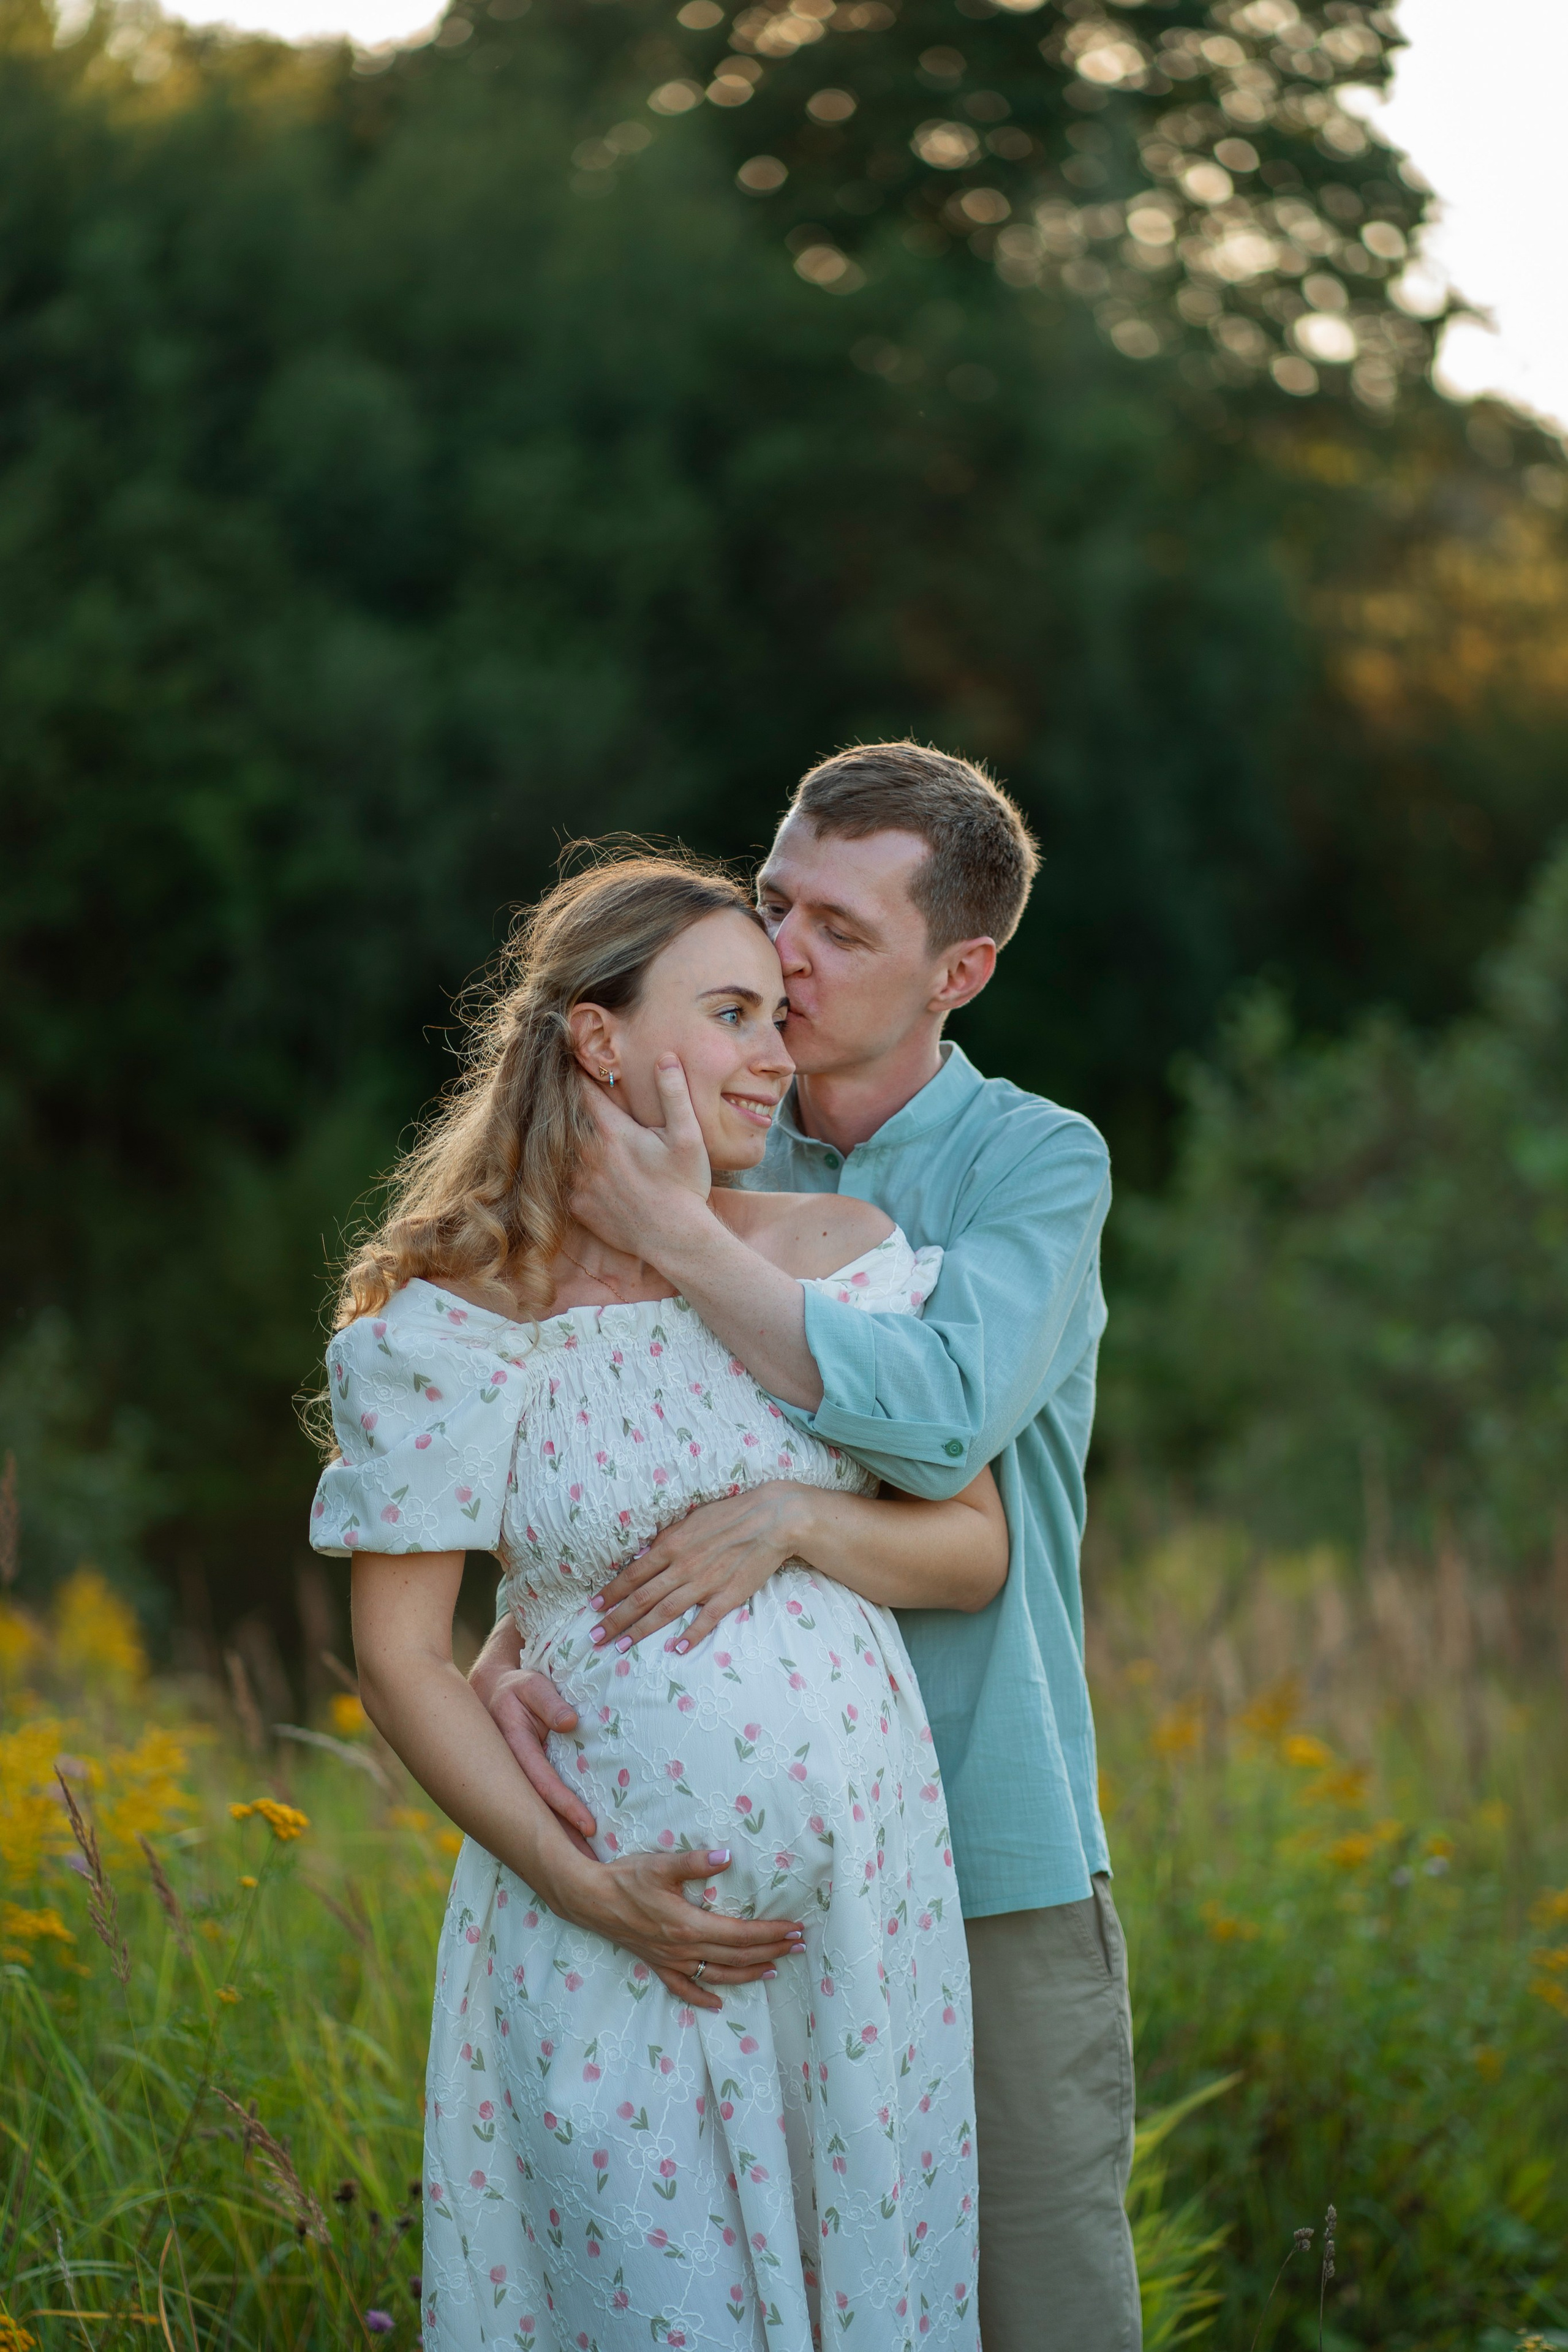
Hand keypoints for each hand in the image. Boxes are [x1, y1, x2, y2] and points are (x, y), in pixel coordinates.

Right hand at [469, 1627, 597, 1850]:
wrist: (488, 1691)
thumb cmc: (515, 1686)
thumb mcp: (529, 1685)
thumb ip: (548, 1701)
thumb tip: (571, 1723)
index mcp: (512, 1746)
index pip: (542, 1782)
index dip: (564, 1806)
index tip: (589, 1827)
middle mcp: (509, 1770)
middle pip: (537, 1812)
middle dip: (562, 1841)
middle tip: (591, 1868)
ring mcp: (511, 1780)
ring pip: (536, 1815)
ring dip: (558, 1840)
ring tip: (586, 1867)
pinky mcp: (519, 1783)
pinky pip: (537, 1807)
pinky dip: (551, 1827)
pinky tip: (569, 1847)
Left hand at [569, 1057, 712, 1262]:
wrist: (674, 1239)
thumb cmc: (684, 1186)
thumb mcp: (688, 1137)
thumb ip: (674, 1094)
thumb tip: (664, 1057)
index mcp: (612, 1132)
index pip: (583, 1090)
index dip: (578, 1073)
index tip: (572, 1059)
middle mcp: (587, 1155)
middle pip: (566, 1118)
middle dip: (568, 1104)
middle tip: (566, 1091)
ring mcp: (578, 1182)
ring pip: (560, 1150)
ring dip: (565, 1139)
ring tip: (574, 1131)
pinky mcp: (577, 1206)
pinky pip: (563, 1181)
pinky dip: (568, 1171)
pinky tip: (581, 1168)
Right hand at [574, 1844, 806, 2011]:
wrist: (589, 1899)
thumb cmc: (626, 1879)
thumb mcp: (661, 1865)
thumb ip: (696, 1862)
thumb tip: (727, 1857)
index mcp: (690, 1926)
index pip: (741, 1934)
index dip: (770, 1933)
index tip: (795, 1929)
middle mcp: (684, 1950)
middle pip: (737, 1957)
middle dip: (771, 1952)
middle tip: (798, 1946)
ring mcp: (670, 1961)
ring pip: (718, 1976)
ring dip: (749, 1975)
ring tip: (774, 1970)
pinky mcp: (657, 1964)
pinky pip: (684, 1988)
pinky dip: (703, 1998)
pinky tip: (719, 2003)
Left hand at [588, 1484, 808, 1654]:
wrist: (772, 1519)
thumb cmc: (729, 1515)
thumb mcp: (690, 1520)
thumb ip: (666, 1542)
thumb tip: (643, 1558)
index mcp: (672, 1546)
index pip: (633, 1574)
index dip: (611, 1593)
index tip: (593, 1608)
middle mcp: (683, 1567)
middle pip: (642, 1598)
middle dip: (616, 1619)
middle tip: (595, 1637)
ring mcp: (705, 1584)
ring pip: (665, 1612)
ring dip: (640, 1631)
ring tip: (620, 1646)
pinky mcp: (729, 1596)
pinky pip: (705, 1620)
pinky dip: (690, 1635)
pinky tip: (676, 1649)